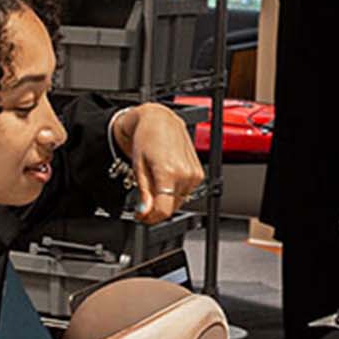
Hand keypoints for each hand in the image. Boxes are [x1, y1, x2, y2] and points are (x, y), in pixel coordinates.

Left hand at [115, 103, 203, 224]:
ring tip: (155, 183)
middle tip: (144, 202)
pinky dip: (175, 192)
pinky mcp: (199, 174)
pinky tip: (166, 178)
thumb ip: (144, 193)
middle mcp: (186, 174)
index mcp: (169, 172)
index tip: (141, 217)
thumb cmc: (147, 137)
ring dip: (166, 200)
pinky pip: (186, 192)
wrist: (160, 120)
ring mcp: (195, 174)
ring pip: (179, 201)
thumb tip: (145, 212)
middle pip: (171, 207)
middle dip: (156, 208)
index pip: (163, 210)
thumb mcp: (138, 167)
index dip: (150, 218)